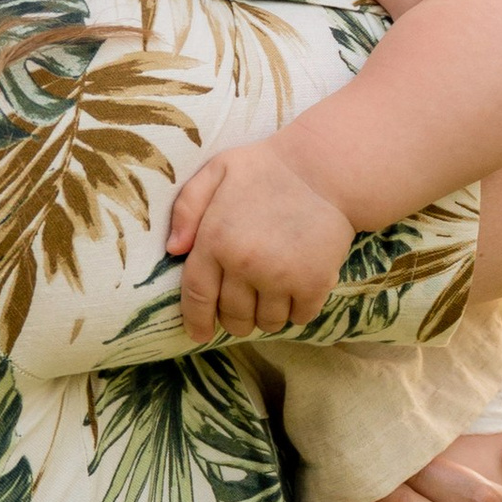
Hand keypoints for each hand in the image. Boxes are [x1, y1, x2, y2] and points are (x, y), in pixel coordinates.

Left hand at [167, 143, 356, 340]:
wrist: (327, 168)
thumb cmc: (268, 167)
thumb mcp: (217, 171)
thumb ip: (188, 208)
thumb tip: (174, 250)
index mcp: (216, 241)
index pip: (197, 296)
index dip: (196, 320)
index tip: (199, 333)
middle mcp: (245, 265)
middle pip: (233, 316)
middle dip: (234, 319)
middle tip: (243, 307)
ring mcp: (280, 277)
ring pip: (267, 322)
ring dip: (266, 316)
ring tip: (272, 295)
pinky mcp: (314, 283)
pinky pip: (299, 318)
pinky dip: (297, 311)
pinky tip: (297, 291)